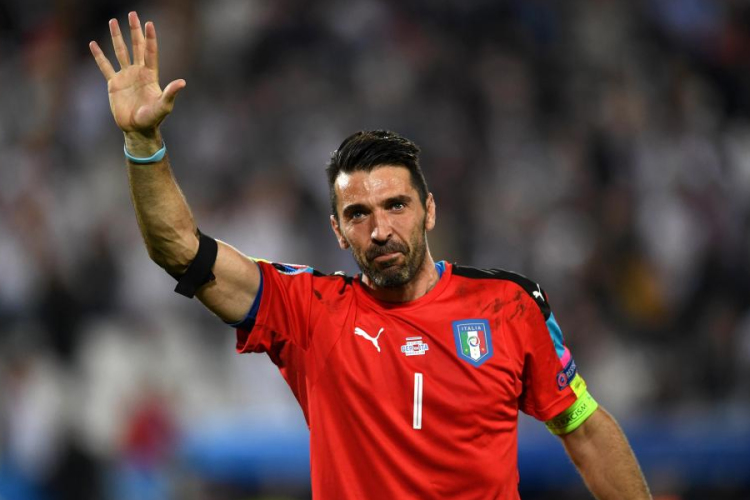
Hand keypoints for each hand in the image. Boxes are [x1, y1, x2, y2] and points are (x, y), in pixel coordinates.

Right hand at [90, 12, 184, 138]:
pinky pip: (105, 66)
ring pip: (120, 52)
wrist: (137, 129)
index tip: (149, 23)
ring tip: (113, 21)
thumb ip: (170, 93)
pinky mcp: (114, 84)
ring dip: (117, 37)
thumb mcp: (163, 106)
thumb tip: (182, 82)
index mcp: (150, 75)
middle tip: (133, 14)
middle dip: (134, 30)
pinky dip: (99, 56)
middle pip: (136, 46)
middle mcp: (138, 72)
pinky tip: (93, 44)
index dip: (150, 38)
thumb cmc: (153, 119)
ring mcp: (125, 76)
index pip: (150, 52)